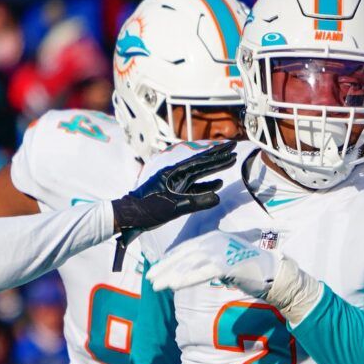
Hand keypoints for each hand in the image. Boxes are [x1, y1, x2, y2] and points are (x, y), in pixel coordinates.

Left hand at [110, 140, 235, 240]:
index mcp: (175, 173)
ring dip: (215, 168)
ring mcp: (176, 183)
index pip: (201, 161)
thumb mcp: (173, 207)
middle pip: (202, 163)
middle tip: (234, 148)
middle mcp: (177, 174)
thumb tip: (218, 198)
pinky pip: (195, 186)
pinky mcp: (175, 193)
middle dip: (219, 156)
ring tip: (229, 162)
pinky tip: (217, 184)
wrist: (129, 215)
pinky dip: (207, 185)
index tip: (231, 148)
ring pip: (200, 173)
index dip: (217, 155)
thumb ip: (196, 202)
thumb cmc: (148, 209)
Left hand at [146, 230, 279, 296]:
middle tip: (150, 279)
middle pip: (183, 255)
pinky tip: (173, 286)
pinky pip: (200, 273)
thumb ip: (210, 263)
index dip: (169, 260)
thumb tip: (196, 273)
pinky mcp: (224, 264)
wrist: (272, 272)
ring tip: (157, 285)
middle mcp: (213, 241)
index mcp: (212, 237)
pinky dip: (185, 279)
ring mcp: (218, 251)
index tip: (156, 270)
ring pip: (188, 264)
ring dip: (170, 276)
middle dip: (164, 268)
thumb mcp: (226, 261)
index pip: (185, 249)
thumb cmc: (250, 269)